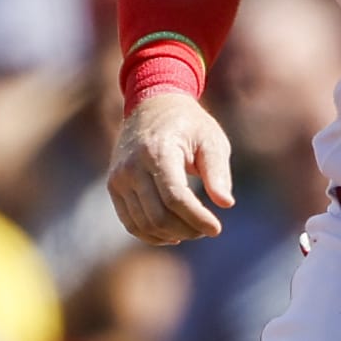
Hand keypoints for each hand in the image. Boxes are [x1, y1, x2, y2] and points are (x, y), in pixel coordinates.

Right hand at [107, 92, 234, 243]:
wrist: (152, 105)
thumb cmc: (189, 124)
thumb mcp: (211, 140)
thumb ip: (218, 171)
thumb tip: (226, 203)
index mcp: (158, 151)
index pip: (175, 197)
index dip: (197, 218)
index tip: (217, 228)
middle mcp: (132, 166)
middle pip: (158, 215)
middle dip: (187, 229)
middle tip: (208, 229)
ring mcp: (119, 177)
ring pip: (144, 224)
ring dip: (172, 234)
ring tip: (194, 230)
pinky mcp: (114, 186)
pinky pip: (130, 222)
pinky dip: (152, 235)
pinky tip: (173, 235)